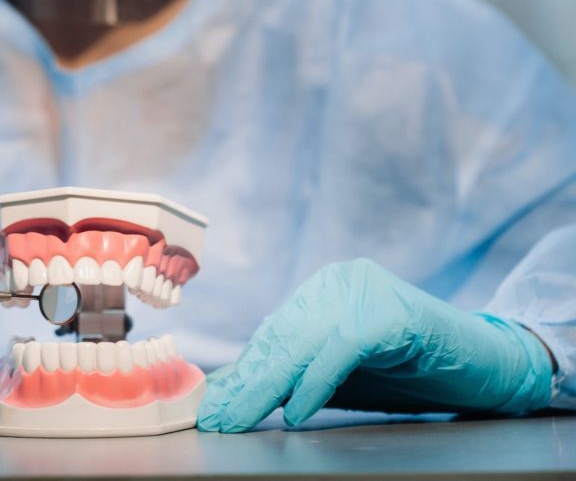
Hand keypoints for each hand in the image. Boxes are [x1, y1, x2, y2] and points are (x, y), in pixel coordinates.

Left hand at [197, 258, 553, 432]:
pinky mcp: (393, 312)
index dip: (242, 372)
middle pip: (283, 337)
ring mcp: (367, 291)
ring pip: (304, 341)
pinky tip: (298, 411)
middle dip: (248, 383)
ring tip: (245, 419)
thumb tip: (235, 393)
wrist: (487, 366)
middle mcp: (340, 281)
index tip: (214, 406)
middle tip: (221, 419)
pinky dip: (316, 382)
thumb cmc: (409, 372)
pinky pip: (341, 348)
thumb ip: (293, 377)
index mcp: (323, 290)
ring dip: (270, 387)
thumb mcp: (340, 375)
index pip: (273, 333)